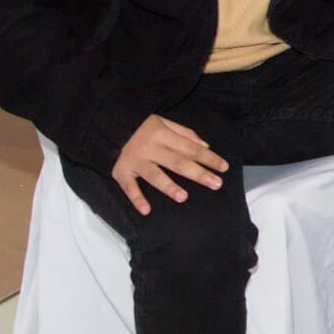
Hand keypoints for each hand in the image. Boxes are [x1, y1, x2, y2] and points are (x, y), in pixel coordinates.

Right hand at [112, 114, 228, 214]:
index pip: (190, 148)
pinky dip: (136, 199)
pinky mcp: (121, 172)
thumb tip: (206, 146)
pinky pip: (129, 187)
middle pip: (177, 162)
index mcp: (162, 134)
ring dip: (168, 187)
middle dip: (198, 174)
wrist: (109, 126)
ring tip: (183, 197)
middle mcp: (149, 148)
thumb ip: (185, 134)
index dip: (208, 157)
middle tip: (216, 184)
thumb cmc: (143, 127)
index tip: (223, 167)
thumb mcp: (164, 122)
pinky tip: (146, 210)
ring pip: (154, 175)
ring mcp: (135, 161)